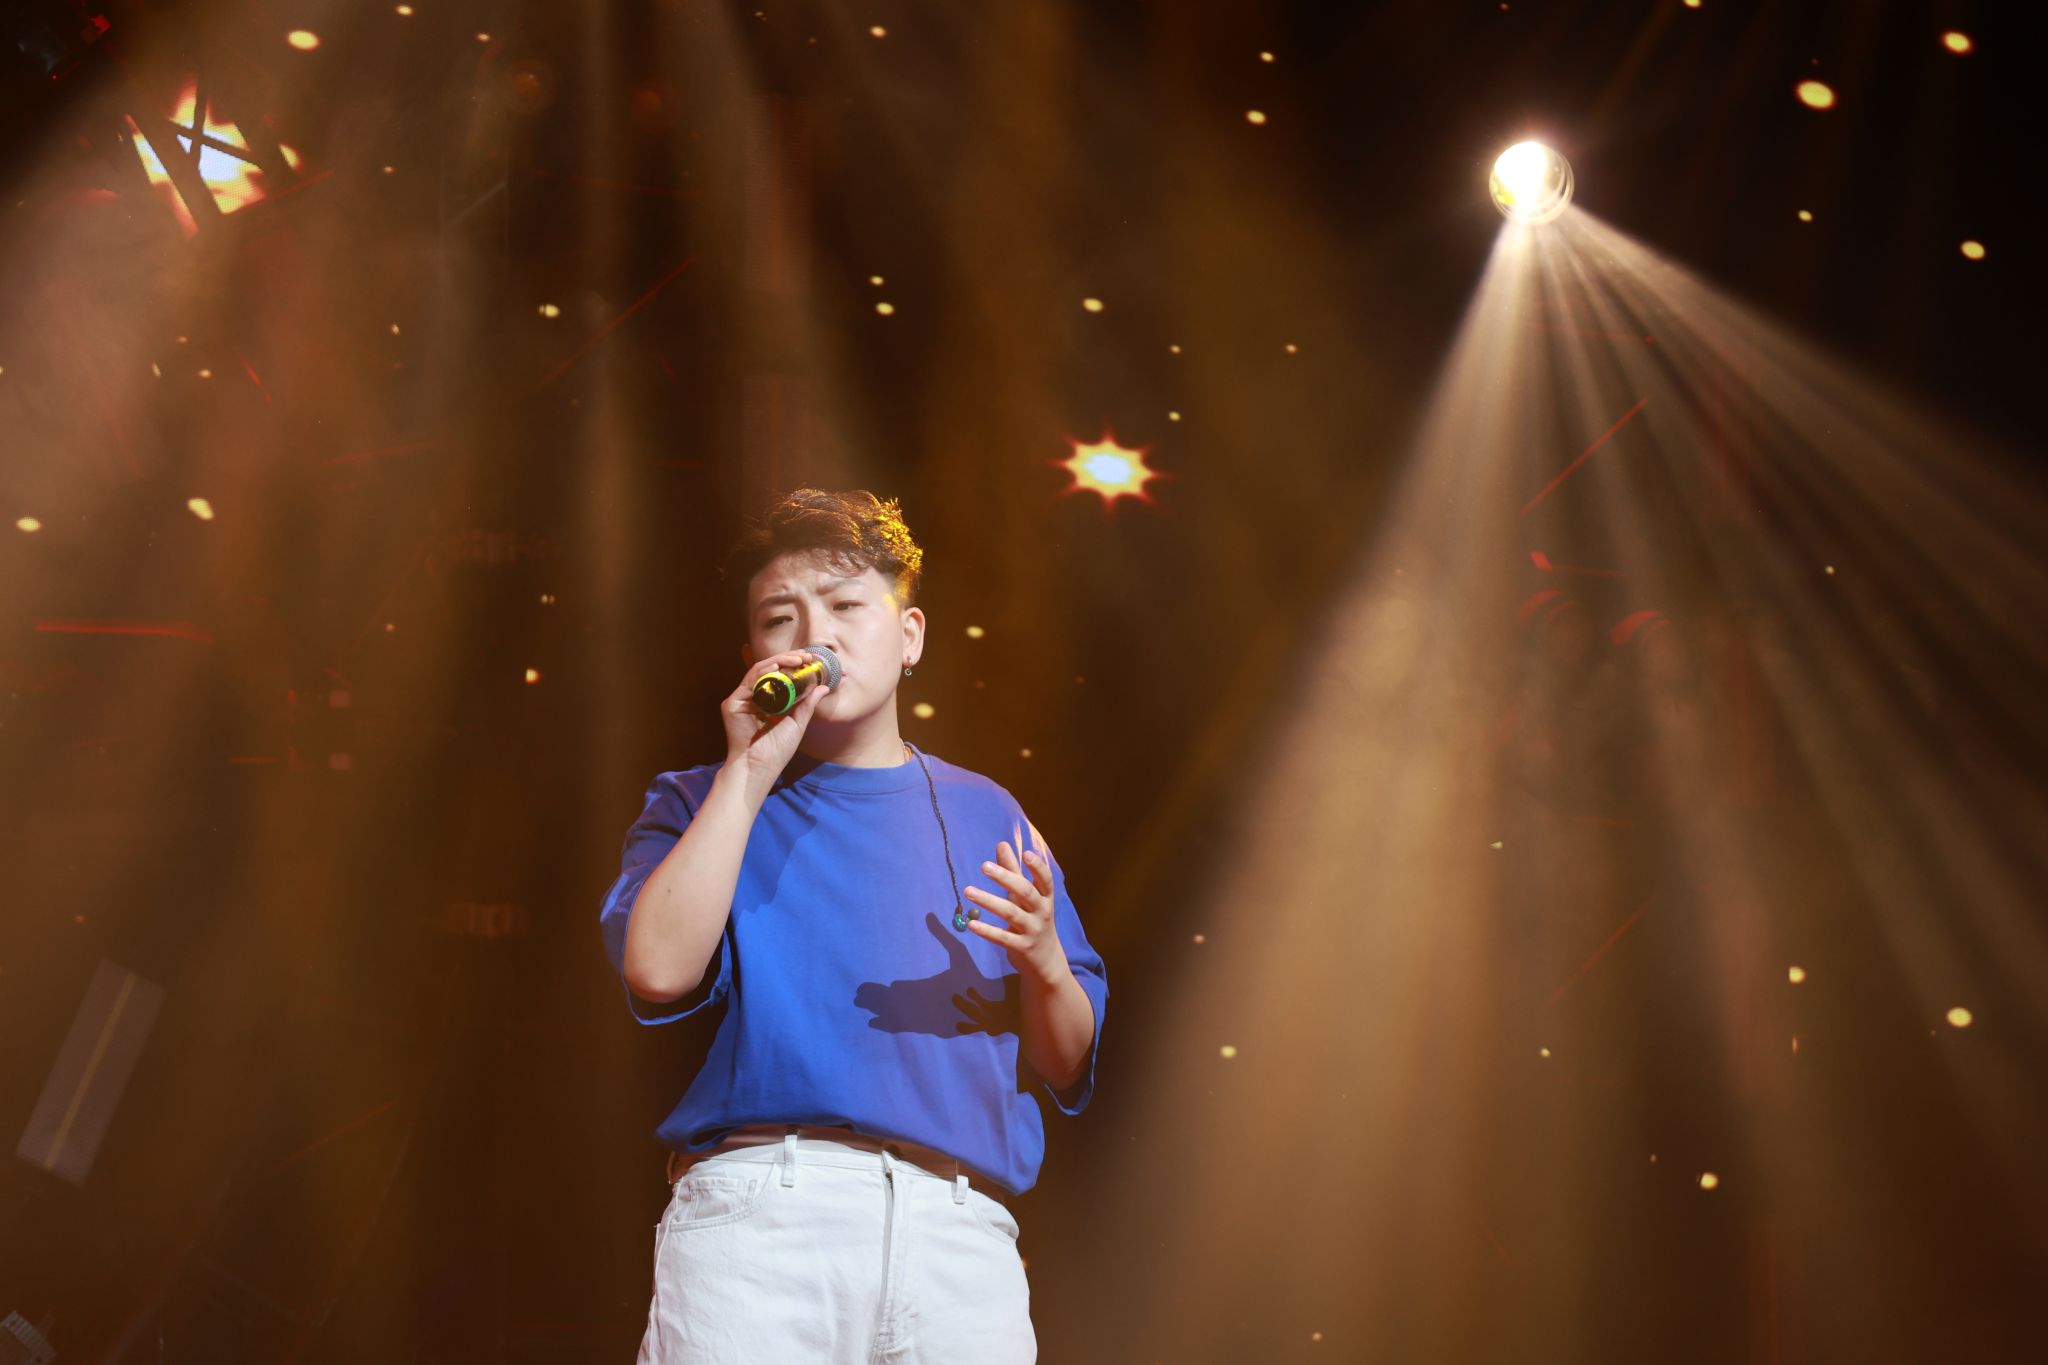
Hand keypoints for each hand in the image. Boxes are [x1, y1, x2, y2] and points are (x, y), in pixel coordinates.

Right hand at [720, 650, 831, 783]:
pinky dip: (764, 671)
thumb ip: (807, 704)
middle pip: (769, 671)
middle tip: (805, 656)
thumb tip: (823, 687)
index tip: (811, 660)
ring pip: (759, 671)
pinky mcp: (733, 703)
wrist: (761, 766)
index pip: (780, 677)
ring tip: (797, 658)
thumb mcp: (797, 723)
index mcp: (767, 702)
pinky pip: (749, 681)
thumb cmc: (777, 750)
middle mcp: (753, 698)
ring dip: (779, 661)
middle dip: (788, 660)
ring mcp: (741, 699)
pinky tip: (778, 665)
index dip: (794, 666)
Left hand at [962, 826, 1069, 984]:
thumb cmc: (1034, 921)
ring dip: (988, 900)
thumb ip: (1014, 872)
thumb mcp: (1028, 898)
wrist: (1047, 961)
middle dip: (1006, 878)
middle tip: (984, 866)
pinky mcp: (1022, 947)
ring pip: (1010, 913)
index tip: (1026, 854)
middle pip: (1025, 892)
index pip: (1045, 880)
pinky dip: (987, 930)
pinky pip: (1002, 938)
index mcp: (1045, 898)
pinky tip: (971, 923)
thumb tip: (1002, 844)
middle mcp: (1042, 912)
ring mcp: (1032, 931)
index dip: (1038, 867)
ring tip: (968, 890)